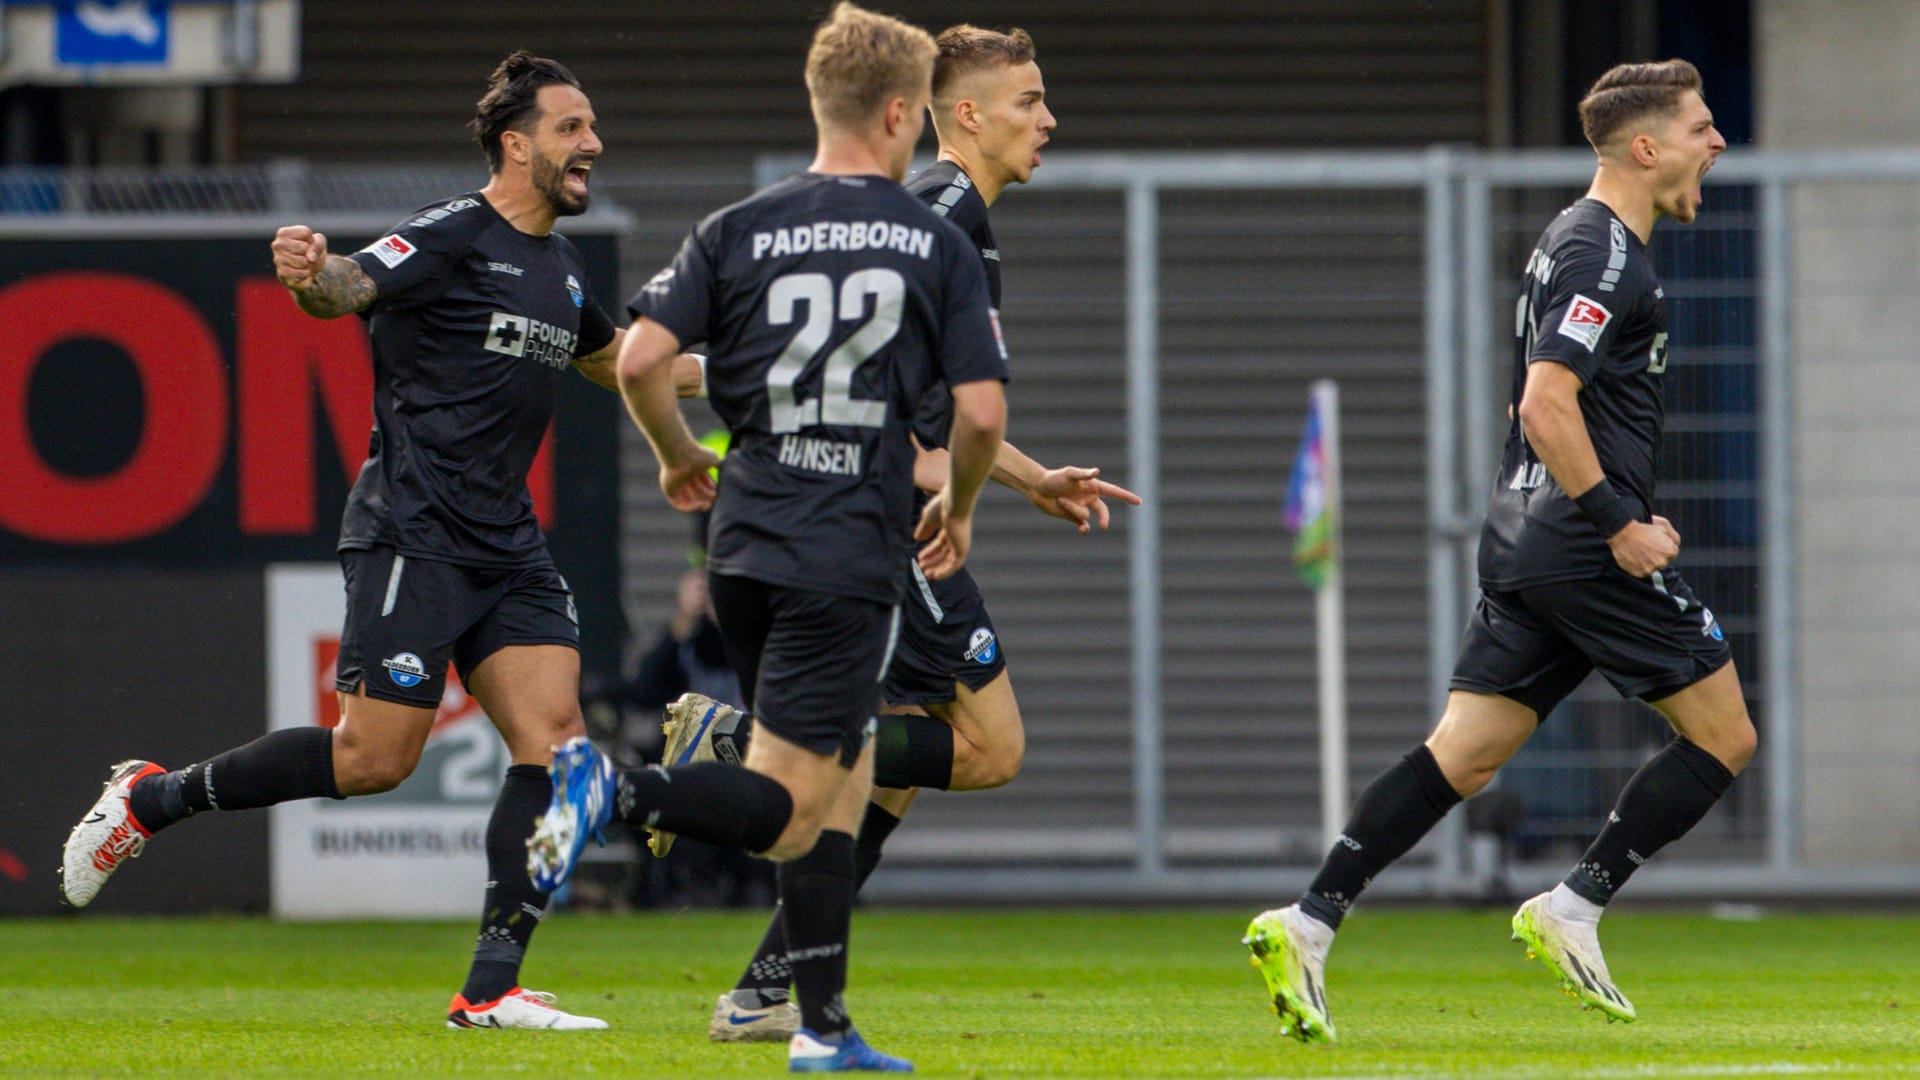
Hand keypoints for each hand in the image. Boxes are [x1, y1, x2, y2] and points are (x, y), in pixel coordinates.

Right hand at [272, 225, 328, 290]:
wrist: (306, 267)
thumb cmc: (311, 249)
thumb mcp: (318, 241)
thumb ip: (318, 244)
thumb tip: (310, 258)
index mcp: (283, 233)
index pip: (306, 233)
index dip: (313, 239)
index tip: (308, 242)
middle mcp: (277, 245)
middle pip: (304, 247)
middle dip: (310, 253)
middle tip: (306, 255)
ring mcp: (277, 259)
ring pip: (303, 262)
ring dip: (309, 264)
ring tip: (304, 262)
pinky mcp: (281, 272)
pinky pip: (300, 273)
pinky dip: (306, 273)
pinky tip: (302, 270)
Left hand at [659, 446, 720, 511]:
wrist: (681, 453)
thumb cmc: (697, 454)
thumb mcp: (713, 458)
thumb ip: (719, 465)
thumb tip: (726, 471)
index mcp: (692, 468)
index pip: (702, 481)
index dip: (711, 487)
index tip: (718, 490)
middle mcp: (683, 476)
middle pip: (695, 490)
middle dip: (706, 496)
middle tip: (715, 499)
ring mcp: (675, 484)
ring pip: (687, 499)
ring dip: (698, 504)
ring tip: (707, 505)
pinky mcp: (668, 491)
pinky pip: (678, 504)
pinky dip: (689, 507)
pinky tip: (699, 504)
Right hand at [913, 488, 972, 579]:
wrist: (953, 504)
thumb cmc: (941, 507)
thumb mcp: (928, 519)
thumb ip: (923, 529)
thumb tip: (917, 539)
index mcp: (950, 529)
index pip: (940, 544)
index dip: (929, 552)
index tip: (919, 558)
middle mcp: (957, 537)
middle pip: (945, 554)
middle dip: (933, 562)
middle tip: (922, 568)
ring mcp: (961, 544)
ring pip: (949, 561)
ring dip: (938, 568)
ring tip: (926, 574)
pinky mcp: (962, 549)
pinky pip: (954, 565)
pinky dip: (945, 571)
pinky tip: (935, 575)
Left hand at [1027, 466, 1141, 533]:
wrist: (1038, 488)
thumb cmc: (1054, 478)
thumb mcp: (1068, 474)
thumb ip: (1082, 474)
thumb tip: (1096, 472)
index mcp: (1092, 486)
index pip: (1113, 492)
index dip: (1126, 496)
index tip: (1139, 501)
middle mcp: (1089, 497)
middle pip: (1103, 511)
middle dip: (1104, 518)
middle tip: (1104, 527)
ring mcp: (1081, 507)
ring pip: (1085, 516)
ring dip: (1072, 509)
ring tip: (1060, 500)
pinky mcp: (1072, 517)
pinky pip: (1083, 525)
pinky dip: (1084, 528)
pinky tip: (1083, 529)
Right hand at [1607, 516, 1679, 577]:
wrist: (1623, 533)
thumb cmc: (1642, 529)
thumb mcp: (1662, 527)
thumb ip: (1671, 538)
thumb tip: (1674, 544)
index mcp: (1670, 551)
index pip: (1672, 554)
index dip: (1664, 548)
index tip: (1656, 545)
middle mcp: (1662, 562)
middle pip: (1663, 562)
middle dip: (1657, 556)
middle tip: (1646, 549)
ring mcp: (1651, 569)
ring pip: (1652, 568)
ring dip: (1648, 562)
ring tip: (1639, 552)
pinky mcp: (1640, 573)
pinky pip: (1642, 572)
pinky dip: (1639, 567)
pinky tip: (1634, 557)